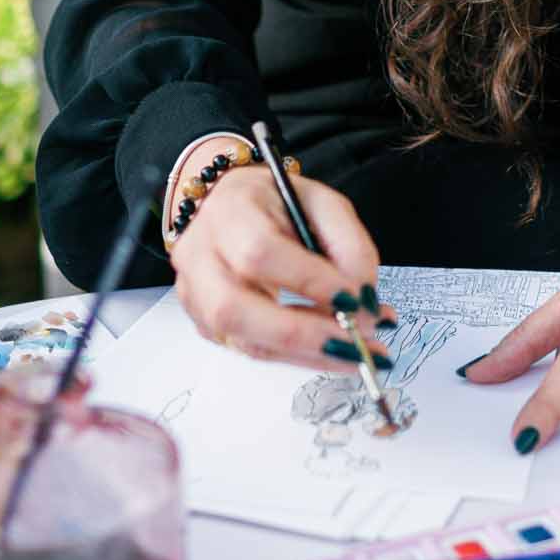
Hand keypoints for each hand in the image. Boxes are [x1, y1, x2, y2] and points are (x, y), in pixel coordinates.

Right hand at [170, 167, 393, 368]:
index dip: (308, 281)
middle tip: (359, 344)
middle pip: (235, 309)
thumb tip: (365, 301)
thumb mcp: (321, 203)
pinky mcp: (203, 323)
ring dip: (306, 354)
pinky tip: (330, 349)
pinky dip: (296, 356)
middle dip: (304, 334)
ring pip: (242, 340)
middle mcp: (199, 255)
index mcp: (229, 212)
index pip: (260, 252)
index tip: (355, 300)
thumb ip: (349, 245)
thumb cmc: (275, 203)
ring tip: (355, 353)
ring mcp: (194, 294)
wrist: (224, 205)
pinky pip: (250, 350)